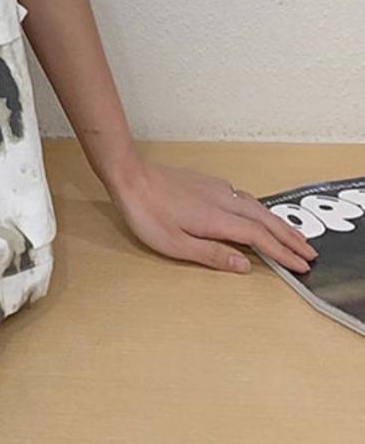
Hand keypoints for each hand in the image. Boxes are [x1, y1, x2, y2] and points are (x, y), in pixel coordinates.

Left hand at [109, 155, 317, 278]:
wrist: (132, 178)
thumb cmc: (148, 215)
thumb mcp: (175, 245)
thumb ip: (212, 255)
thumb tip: (245, 266)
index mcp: (219, 220)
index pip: (260, 238)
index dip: (283, 253)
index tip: (301, 265)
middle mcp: (225, 202)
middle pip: (267, 221)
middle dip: (291, 238)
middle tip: (310, 253)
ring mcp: (219, 190)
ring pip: (259, 208)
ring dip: (279, 224)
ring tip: (294, 237)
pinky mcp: (211, 185)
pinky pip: (246, 199)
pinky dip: (262, 211)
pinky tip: (261, 215)